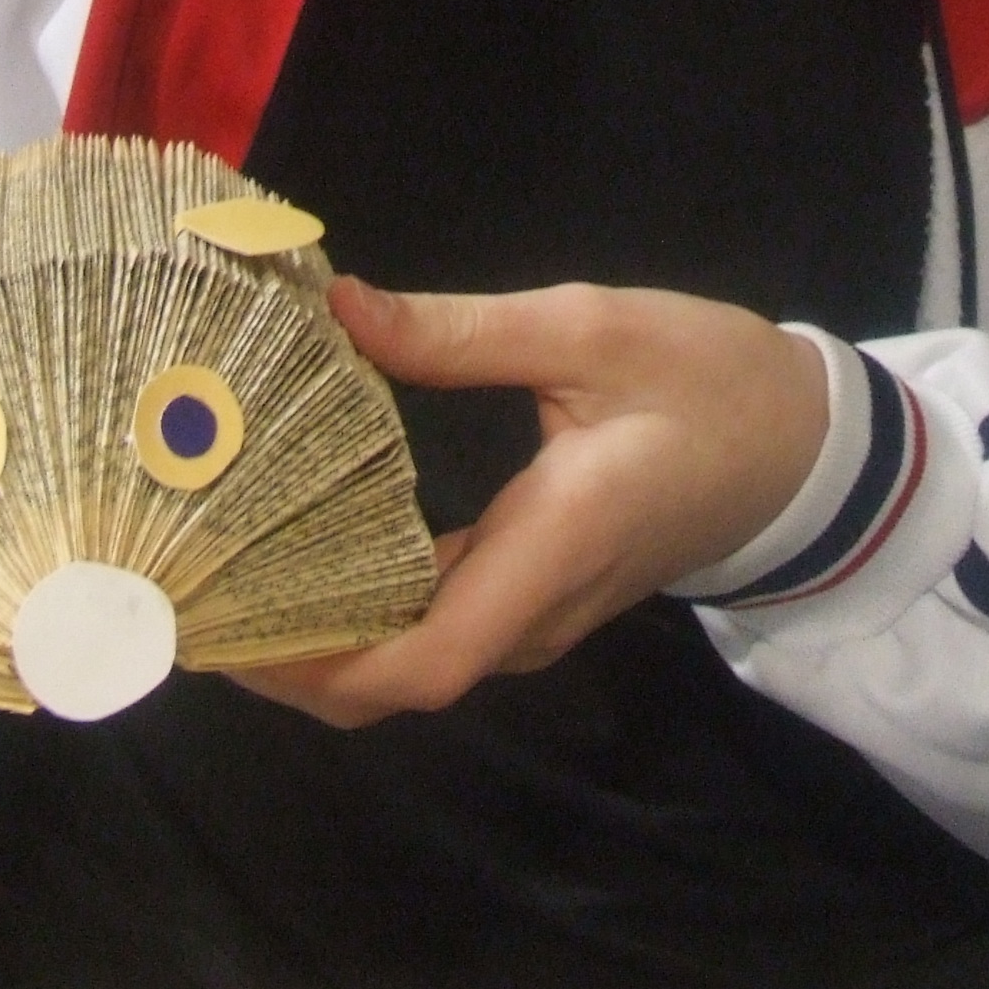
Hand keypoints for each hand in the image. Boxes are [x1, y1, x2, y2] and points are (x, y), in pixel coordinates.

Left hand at [230, 277, 829, 728]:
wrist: (804, 444)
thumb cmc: (710, 382)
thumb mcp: (592, 330)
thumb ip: (460, 332)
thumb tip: (338, 308)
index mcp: (550, 550)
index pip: (421, 664)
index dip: (314, 667)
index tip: (222, 630)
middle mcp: (535, 607)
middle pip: (393, 679)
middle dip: (285, 656)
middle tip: (183, 589)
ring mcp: (537, 611)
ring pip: (410, 659)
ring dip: (316, 634)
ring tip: (220, 566)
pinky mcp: (534, 591)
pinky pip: (434, 625)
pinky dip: (360, 607)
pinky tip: (303, 544)